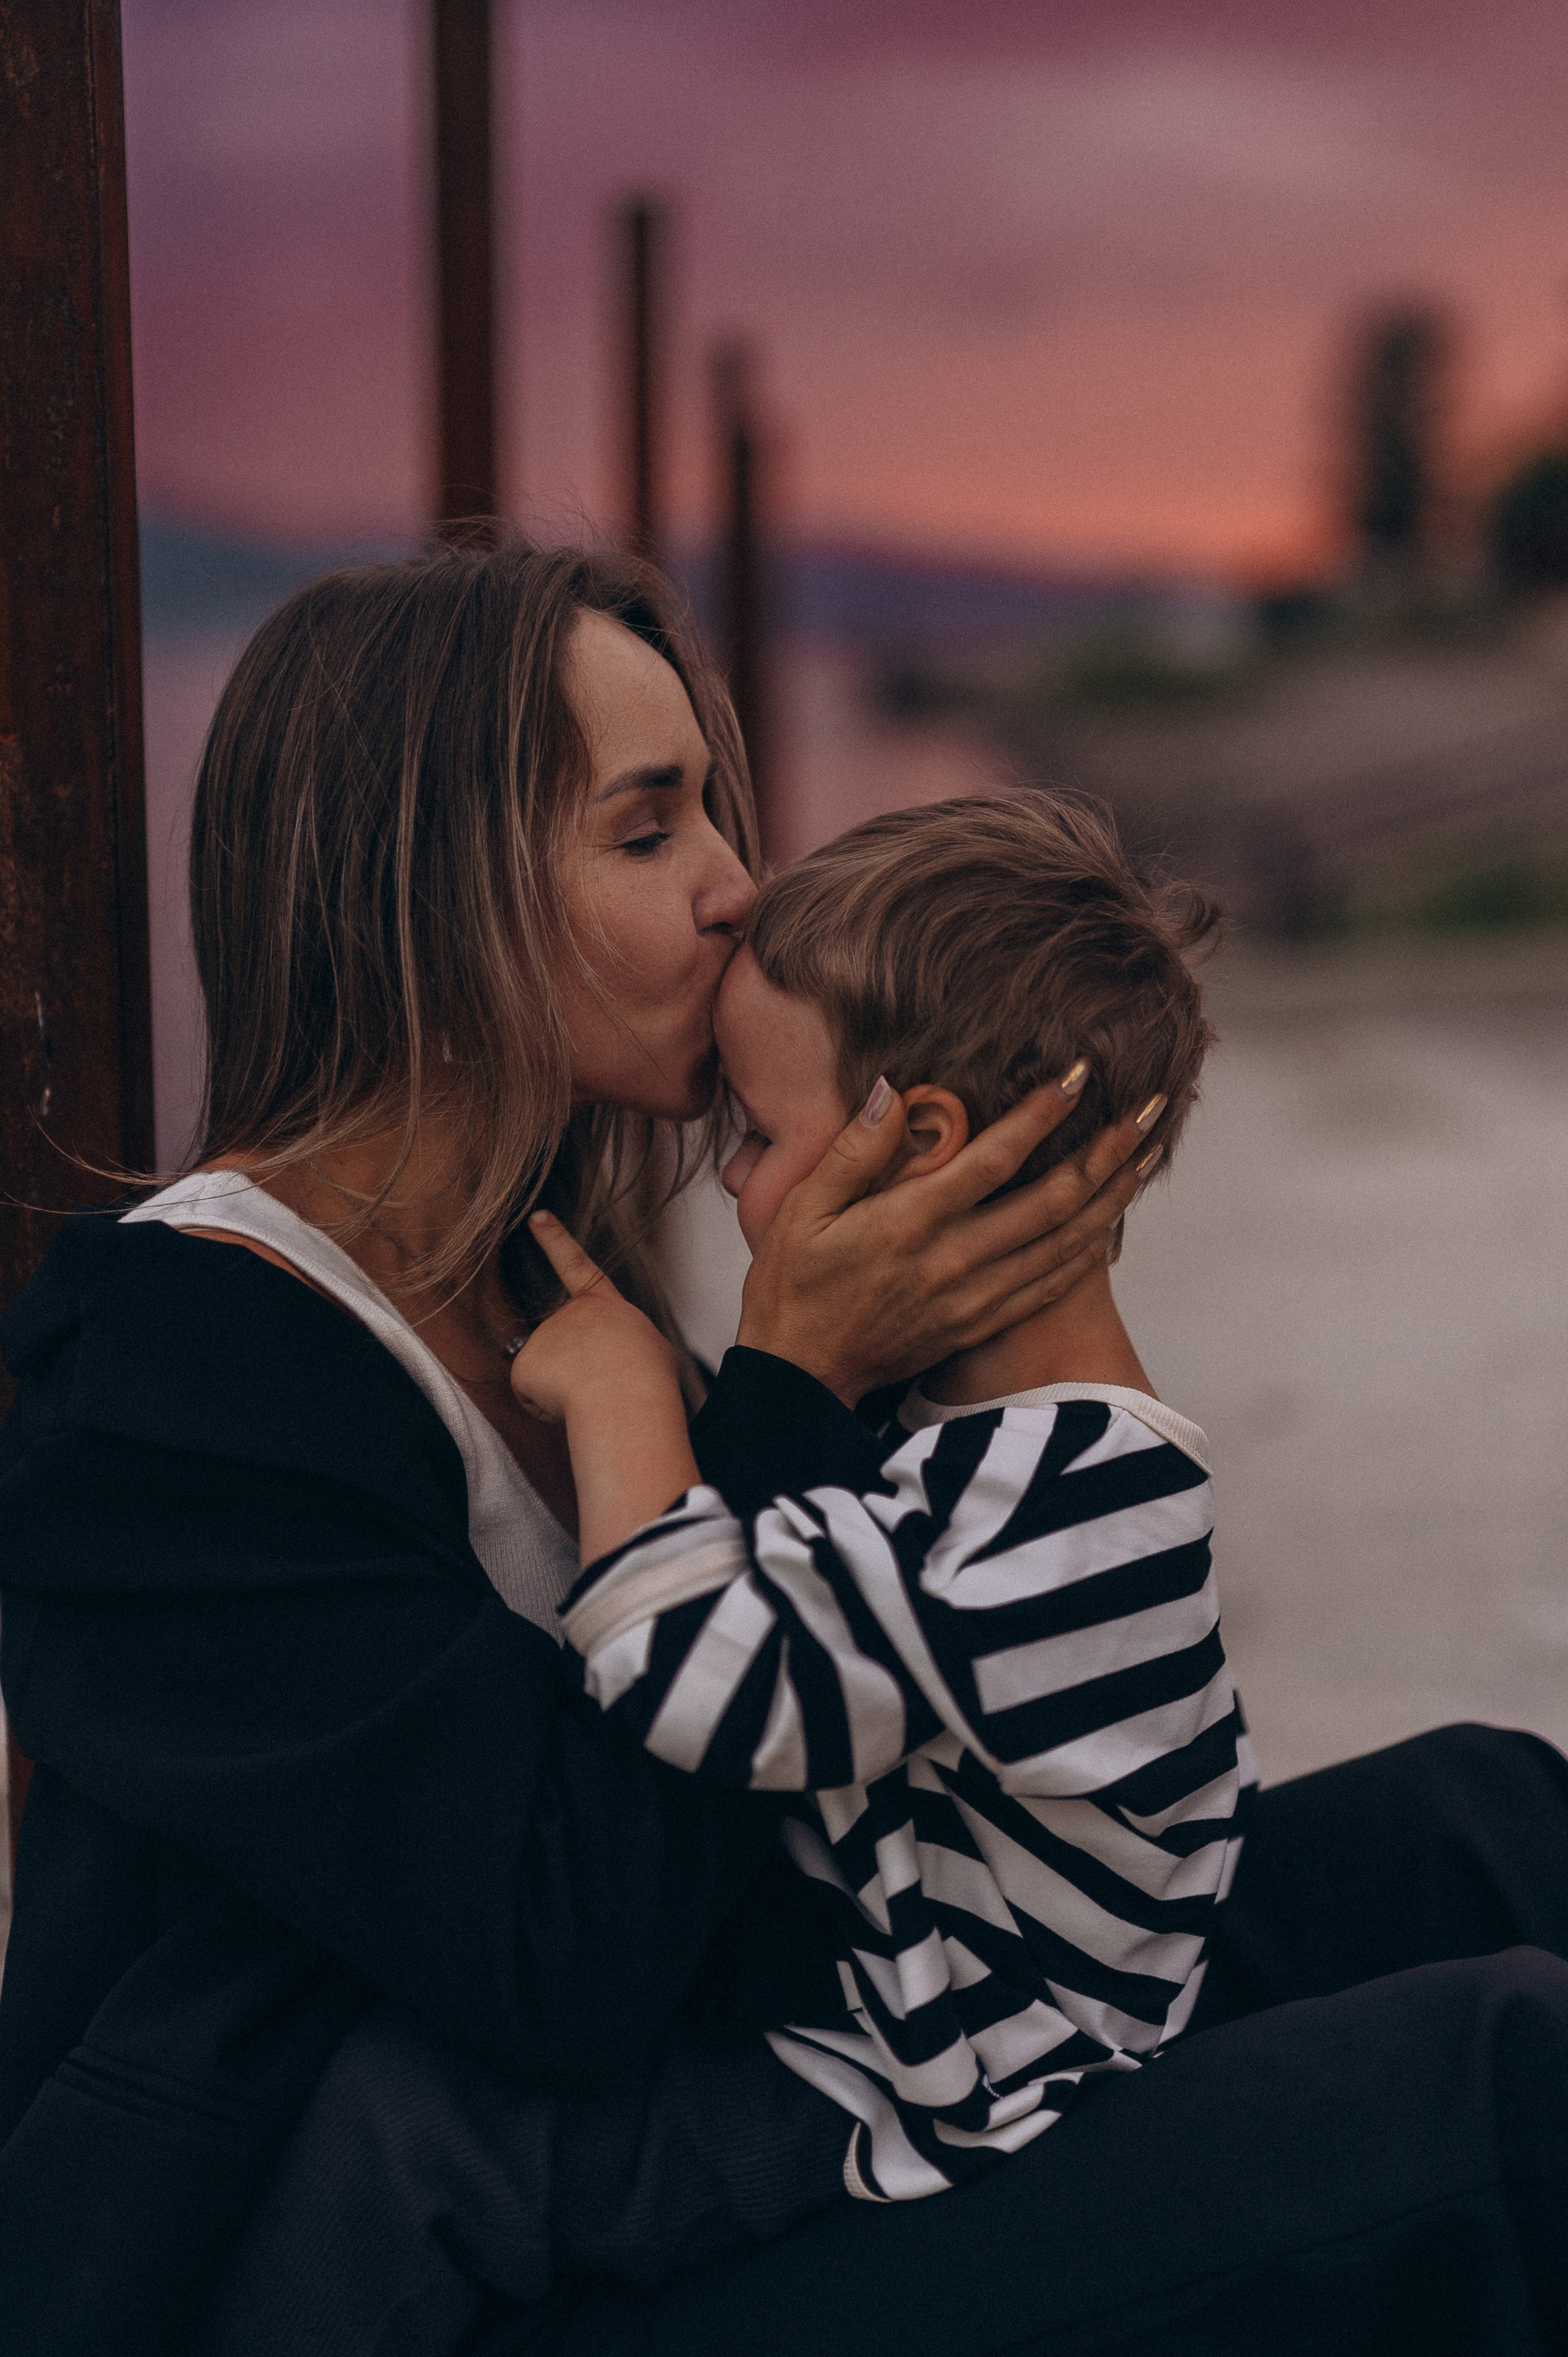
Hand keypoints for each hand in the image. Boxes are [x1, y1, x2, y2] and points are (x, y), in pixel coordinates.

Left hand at [509, 1213, 684, 1423]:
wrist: (625, 1395)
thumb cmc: (648, 1378)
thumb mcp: (650, 1349)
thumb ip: (623, 1346)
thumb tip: (608, 1366)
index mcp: (605, 1305)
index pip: (577, 1264)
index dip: (555, 1239)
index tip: (536, 1216)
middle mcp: (569, 1312)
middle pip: (566, 1349)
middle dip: (578, 1373)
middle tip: (605, 1386)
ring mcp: (543, 1334)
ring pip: (549, 1376)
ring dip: (566, 1392)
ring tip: (593, 1394)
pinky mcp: (523, 1363)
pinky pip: (533, 1396)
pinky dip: (546, 1407)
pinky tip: (568, 1405)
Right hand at [736, 1073, 1162, 1404]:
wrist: (801, 1373)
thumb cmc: (793, 1285)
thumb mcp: (801, 1210)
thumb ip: (854, 1150)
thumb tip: (894, 1090)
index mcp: (911, 1223)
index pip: (995, 1158)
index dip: (1043, 1113)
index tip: (1081, 1075)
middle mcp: (954, 1261)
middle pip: (1052, 1199)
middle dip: (1105, 1151)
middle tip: (1147, 1110)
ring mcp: (974, 1297)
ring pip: (1064, 1242)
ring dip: (1112, 1197)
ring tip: (1147, 1155)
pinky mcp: (979, 1323)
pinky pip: (1050, 1285)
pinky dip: (1088, 1251)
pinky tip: (1110, 1222)